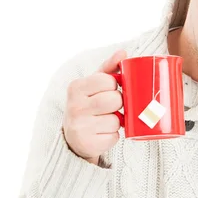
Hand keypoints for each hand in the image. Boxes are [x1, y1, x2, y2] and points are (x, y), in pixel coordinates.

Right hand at [63, 49, 125, 164]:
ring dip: (116, 121)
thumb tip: (123, 53)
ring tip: (105, 121)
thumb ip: (109, 68)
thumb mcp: (94, 85)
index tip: (108, 91)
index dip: (114, 86)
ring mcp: (79, 127)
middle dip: (117, 104)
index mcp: (75, 87)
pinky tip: (102, 134)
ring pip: (116, 120)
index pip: (109, 80)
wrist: (73, 138)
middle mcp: (74, 106)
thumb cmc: (89, 105)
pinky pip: (114, 137)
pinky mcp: (88, 144)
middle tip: (109, 108)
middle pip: (115, 99)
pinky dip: (112, 136)